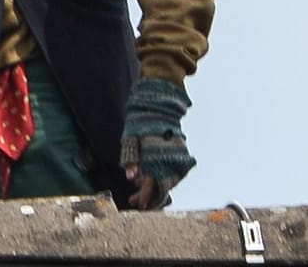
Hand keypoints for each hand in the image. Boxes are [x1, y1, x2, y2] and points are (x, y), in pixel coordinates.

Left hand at [119, 77, 195, 209]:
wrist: (162, 102)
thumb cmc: (143, 118)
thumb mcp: (131, 136)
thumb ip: (131, 157)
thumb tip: (129, 176)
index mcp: (158, 157)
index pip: (153, 185)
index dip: (146, 197)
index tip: (139, 205)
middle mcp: (170, 160)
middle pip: (160, 186)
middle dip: (147, 195)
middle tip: (133, 199)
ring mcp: (176, 158)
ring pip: (165, 180)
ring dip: (151, 186)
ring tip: (135, 188)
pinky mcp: (178, 154)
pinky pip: (168, 171)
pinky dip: (157, 176)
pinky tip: (144, 175)